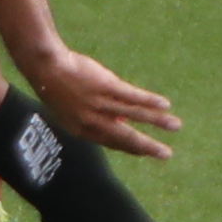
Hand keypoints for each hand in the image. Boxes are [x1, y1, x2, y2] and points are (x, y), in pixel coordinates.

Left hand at [5, 39, 178, 159]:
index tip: (147, 152)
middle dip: (148, 146)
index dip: (131, 148)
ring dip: (157, 121)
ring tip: (176, 126)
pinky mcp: (105, 86)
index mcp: (82, 130)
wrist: (46, 67)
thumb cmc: (58, 86)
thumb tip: (122, 120)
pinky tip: (165, 105)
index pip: (112, 143)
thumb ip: (95, 117)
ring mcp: (99, 103)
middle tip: (167, 154)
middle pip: (125, 137)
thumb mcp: (72, 109)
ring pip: (134, 115)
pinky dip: (149, 101)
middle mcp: (92, 121)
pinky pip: (132, 96)